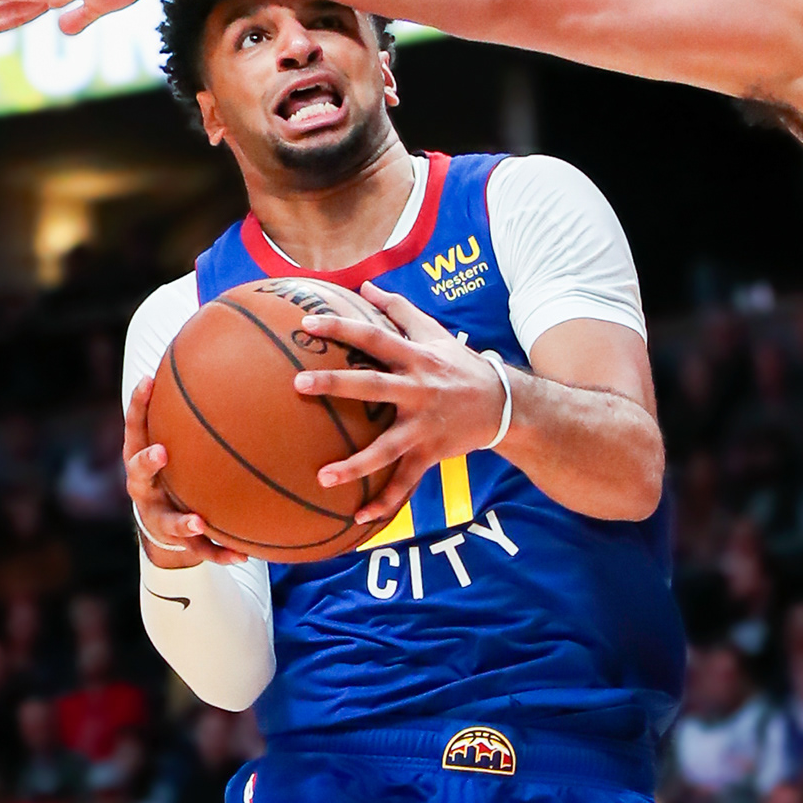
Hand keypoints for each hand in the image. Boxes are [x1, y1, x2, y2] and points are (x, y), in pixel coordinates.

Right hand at [124, 376, 245, 566]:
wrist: (165, 525)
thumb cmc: (176, 469)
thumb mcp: (177, 440)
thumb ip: (192, 411)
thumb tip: (218, 354)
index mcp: (142, 455)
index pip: (136, 425)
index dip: (139, 403)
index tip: (148, 380)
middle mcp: (145, 486)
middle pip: (138, 473)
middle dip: (147, 463)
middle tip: (161, 452)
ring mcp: (159, 515)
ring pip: (167, 521)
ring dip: (181, 522)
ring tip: (198, 521)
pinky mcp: (180, 541)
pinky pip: (201, 550)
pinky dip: (220, 553)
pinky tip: (243, 556)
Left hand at [294, 284, 507, 530]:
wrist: (504, 405)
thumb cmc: (461, 366)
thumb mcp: (435, 333)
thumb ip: (399, 310)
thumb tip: (366, 285)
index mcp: (415, 358)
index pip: (373, 337)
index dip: (342, 328)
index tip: (307, 324)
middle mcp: (418, 390)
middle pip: (372, 386)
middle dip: (335, 385)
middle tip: (298, 384)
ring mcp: (424, 426)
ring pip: (386, 448)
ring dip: (355, 464)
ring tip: (323, 477)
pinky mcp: (431, 452)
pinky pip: (406, 482)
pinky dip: (385, 501)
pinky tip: (359, 517)